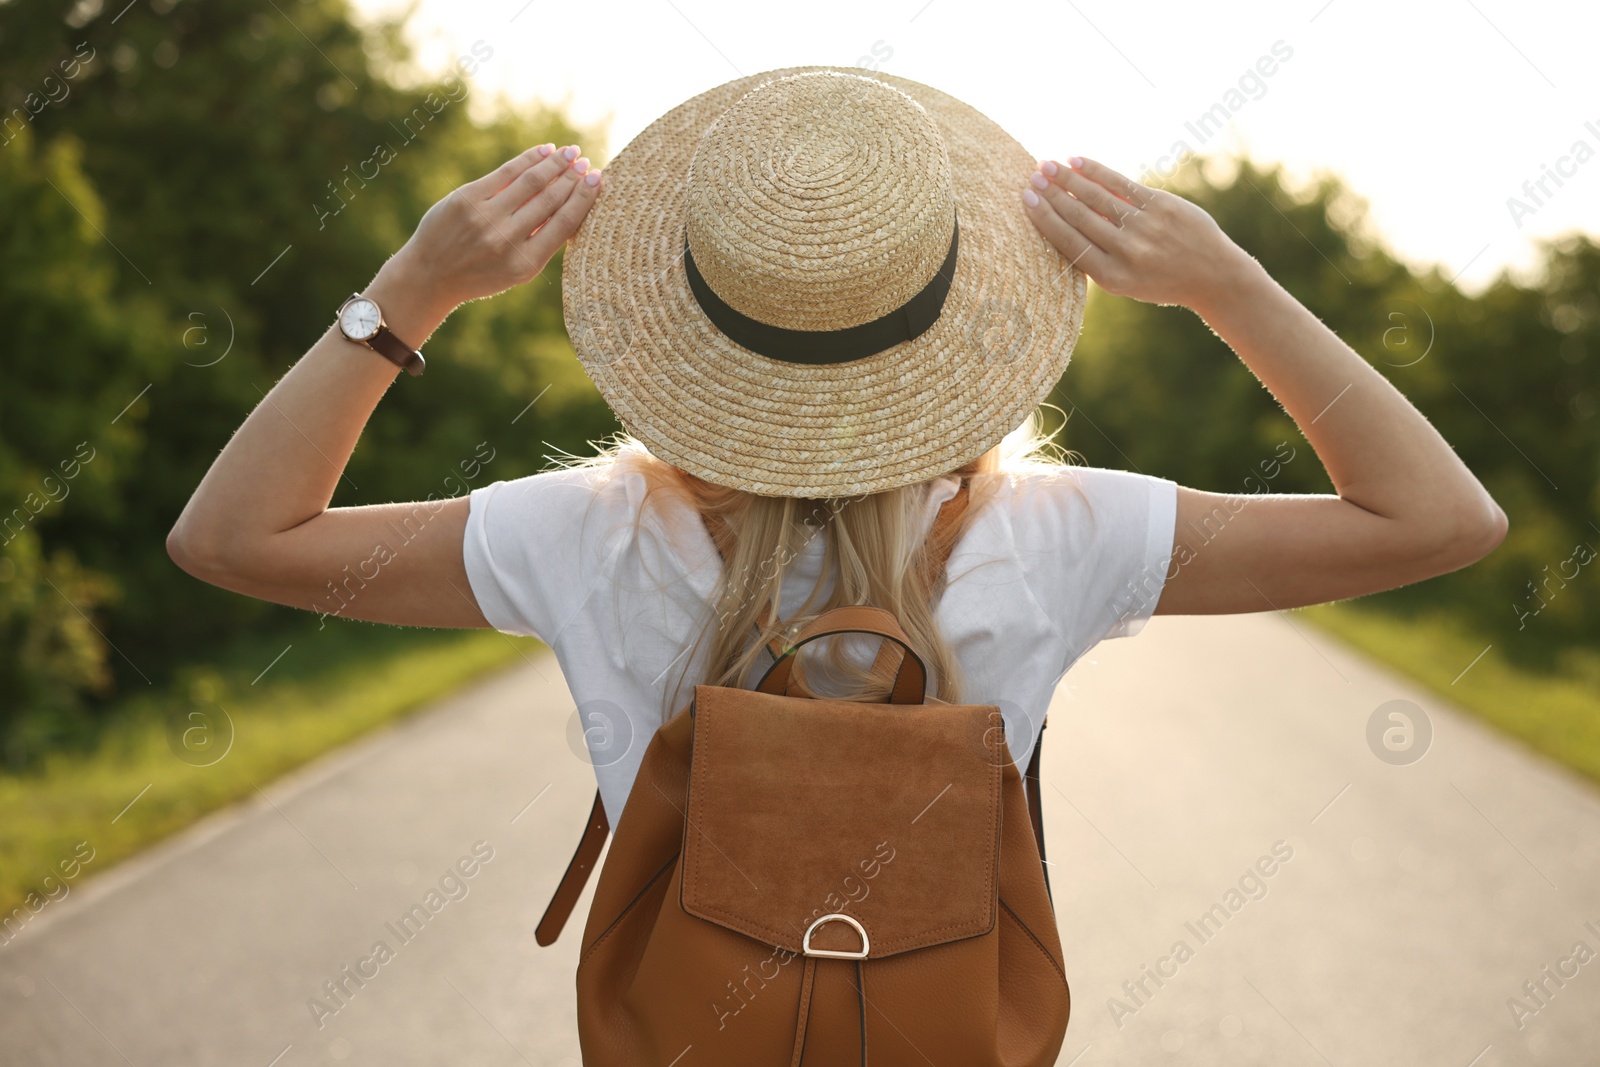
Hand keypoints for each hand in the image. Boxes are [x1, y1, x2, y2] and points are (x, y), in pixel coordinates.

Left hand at [387, 143, 602, 311]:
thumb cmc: (481, 273)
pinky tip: (544, 151)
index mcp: (525, 264)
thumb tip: (573, 205)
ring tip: (571, 152)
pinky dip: (529, 159)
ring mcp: (486, 218)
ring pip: (531, 182)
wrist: (431, 275)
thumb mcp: (516, 271)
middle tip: (587, 162)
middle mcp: (507, 241)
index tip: (599, 179)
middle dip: (573, 177)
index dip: (585, 197)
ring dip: (555, 163)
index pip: (565, 223)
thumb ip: (541, 242)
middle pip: (551, 199)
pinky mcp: (467, 199)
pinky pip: (506, 173)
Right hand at [1021, 156, 1251, 312]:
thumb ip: (1097, 257)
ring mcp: (1145, 228)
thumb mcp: (1125, 282)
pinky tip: (1077, 160)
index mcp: (1112, 278)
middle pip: (1079, 217)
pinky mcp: (1161, 206)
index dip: (1044, 218)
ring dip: (1068, 178)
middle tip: (1031, 177)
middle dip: (1052, 194)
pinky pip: (1121, 184)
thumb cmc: (1160, 279)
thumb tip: (1061, 219)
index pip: (1068, 242)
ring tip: (1047, 165)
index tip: (1026, 199)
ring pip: (1097, 197)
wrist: (1212, 275)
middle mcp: (1127, 253)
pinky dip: (1096, 170)